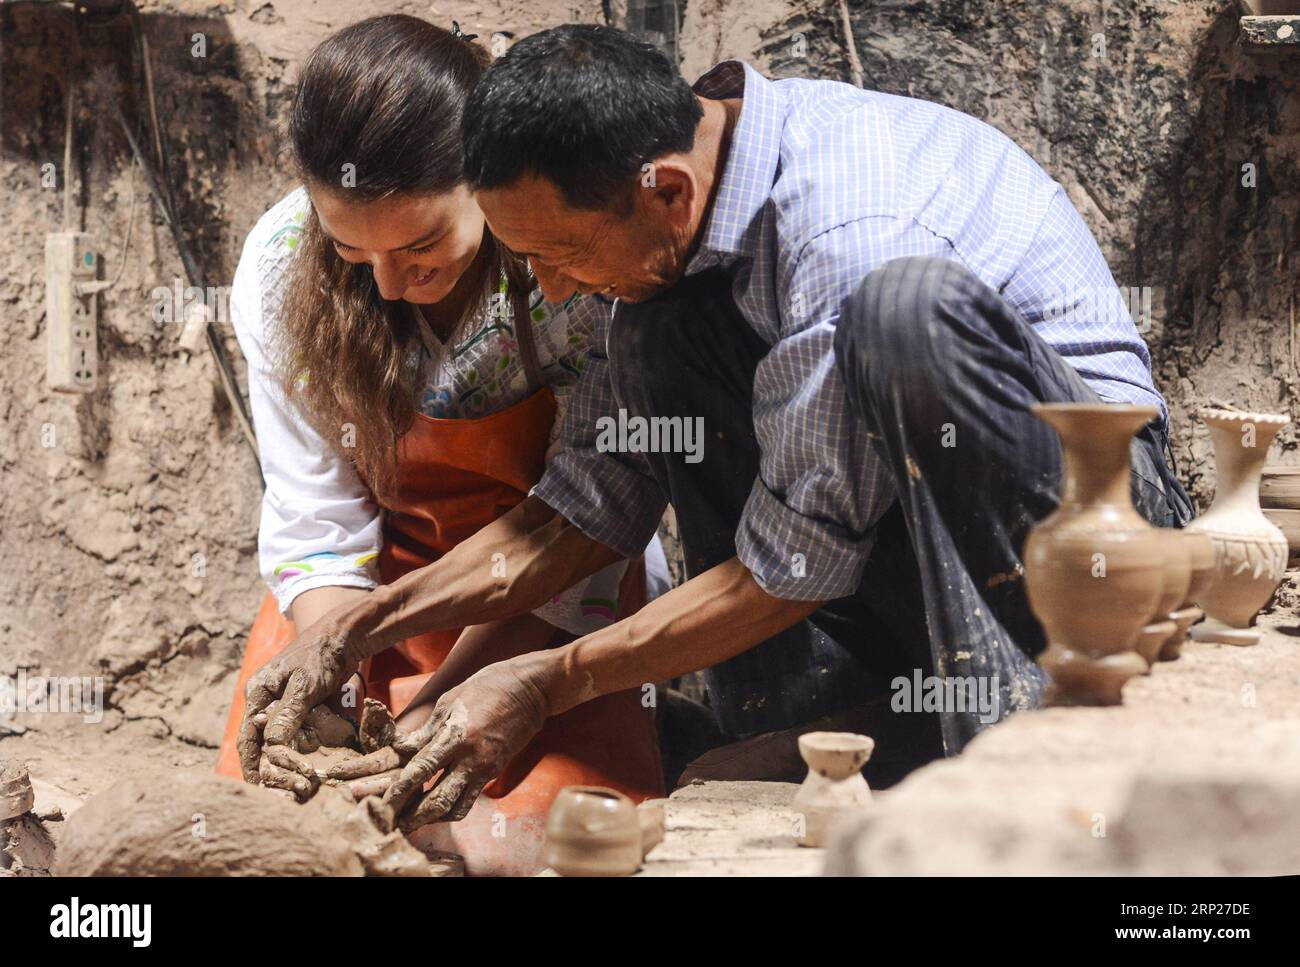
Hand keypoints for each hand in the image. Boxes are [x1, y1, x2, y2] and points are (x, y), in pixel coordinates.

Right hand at [236, 622, 360, 783]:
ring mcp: (283, 705)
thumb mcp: (304, 685)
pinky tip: (306, 768)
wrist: (344, 637)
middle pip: (260, 744)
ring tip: (293, 786)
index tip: (259, 787)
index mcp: (257, 694)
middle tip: (281, 791)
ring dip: (284, 763)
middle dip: (268, 768)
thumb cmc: (320, 655)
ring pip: (278, 742)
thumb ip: (288, 713)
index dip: (251, 765)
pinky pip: (295, 735)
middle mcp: (265, 702)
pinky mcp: (302, 708)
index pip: (247, 738)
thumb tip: (271, 746)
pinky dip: (298, 752)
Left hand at [380, 653, 557, 830]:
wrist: (531, 689)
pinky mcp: (493, 772)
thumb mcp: (450, 701)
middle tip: (389, 823)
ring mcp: (484, 768)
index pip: (420, 769)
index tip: (380, 800)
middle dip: (410, 815)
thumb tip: (400, 748)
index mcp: (455, 735)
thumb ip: (426, 730)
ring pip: (454, 808)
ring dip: (429, 819)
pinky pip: (468, 800)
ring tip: (408, 824)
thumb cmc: (488, 687)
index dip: (398, 789)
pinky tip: (434, 810)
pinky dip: (450, 810)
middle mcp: (470, 758)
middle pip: (436, 799)